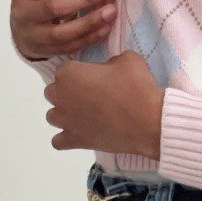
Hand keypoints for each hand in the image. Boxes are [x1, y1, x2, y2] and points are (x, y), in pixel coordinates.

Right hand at [10, 0, 117, 60]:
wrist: (20, 33)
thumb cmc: (41, 3)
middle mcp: (24, 14)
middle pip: (57, 7)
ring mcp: (33, 36)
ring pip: (63, 32)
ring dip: (91, 22)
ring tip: (112, 12)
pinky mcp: (44, 52)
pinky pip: (70, 47)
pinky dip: (89, 38)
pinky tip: (106, 29)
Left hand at [44, 51, 164, 158]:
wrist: (148, 121)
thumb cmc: (137, 87)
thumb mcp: (128, 59)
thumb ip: (110, 61)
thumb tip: (107, 69)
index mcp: (69, 73)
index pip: (64, 70)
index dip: (80, 73)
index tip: (95, 78)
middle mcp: (60, 96)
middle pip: (53, 92)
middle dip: (68, 92)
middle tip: (92, 96)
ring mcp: (65, 121)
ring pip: (53, 116)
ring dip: (65, 114)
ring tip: (87, 116)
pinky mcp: (73, 141)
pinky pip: (57, 141)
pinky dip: (66, 137)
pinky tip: (81, 133)